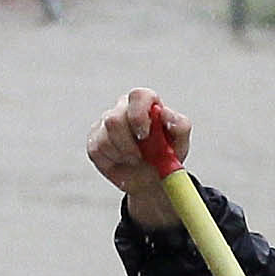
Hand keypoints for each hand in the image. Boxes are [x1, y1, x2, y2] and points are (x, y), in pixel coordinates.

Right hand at [87, 87, 190, 216]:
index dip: (138, 114)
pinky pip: (97, 150)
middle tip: (141, 156)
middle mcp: (123, 108)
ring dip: (123, 155)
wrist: (152, 179)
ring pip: (105, 138)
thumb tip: (165, 113)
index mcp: (146, 103)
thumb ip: (179, 126)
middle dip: (128, 143)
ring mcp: (105, 123)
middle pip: (114, 118)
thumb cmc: (166, 156)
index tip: (144, 134)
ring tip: (136, 159)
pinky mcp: (94, 140)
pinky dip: (113, 161)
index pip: (138, 96)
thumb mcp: (180, 143)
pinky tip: (122, 162)